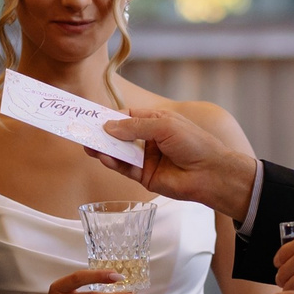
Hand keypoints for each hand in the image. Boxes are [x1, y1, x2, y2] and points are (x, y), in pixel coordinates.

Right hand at [95, 109, 258, 219]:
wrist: (211, 173)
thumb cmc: (194, 144)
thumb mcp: (164, 126)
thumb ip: (135, 127)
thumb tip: (108, 126)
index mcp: (155, 122)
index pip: (126, 117)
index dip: (109, 116)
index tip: (92, 116)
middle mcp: (148, 140)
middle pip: (119, 135)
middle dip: (102, 133)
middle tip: (82, 131)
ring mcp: (146, 159)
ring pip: (119, 152)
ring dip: (104, 148)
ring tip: (88, 144)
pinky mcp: (144, 177)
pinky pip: (124, 168)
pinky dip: (113, 162)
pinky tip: (104, 156)